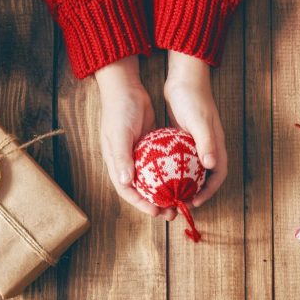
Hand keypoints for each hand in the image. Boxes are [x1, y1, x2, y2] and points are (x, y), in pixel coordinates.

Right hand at [94, 57, 174, 220]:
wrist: (125, 88)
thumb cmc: (120, 111)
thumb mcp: (120, 134)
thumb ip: (122, 158)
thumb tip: (126, 182)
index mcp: (116, 164)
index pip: (128, 191)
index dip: (141, 204)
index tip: (157, 211)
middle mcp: (126, 162)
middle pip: (141, 189)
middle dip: (156, 202)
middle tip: (172, 211)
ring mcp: (138, 154)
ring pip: (152, 179)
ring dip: (164, 190)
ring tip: (180, 199)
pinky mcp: (149, 146)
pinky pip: (160, 164)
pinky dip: (169, 173)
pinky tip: (183, 178)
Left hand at [164, 52, 226, 206]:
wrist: (185, 78)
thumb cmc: (193, 98)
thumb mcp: (198, 121)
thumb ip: (206, 143)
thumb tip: (211, 166)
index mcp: (216, 145)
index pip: (218, 176)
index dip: (208, 192)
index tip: (194, 202)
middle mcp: (209, 147)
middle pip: (206, 177)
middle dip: (196, 192)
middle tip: (180, 202)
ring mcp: (197, 143)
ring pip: (193, 170)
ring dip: (184, 183)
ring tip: (170, 193)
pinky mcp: (185, 138)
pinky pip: (182, 160)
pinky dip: (175, 170)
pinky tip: (161, 175)